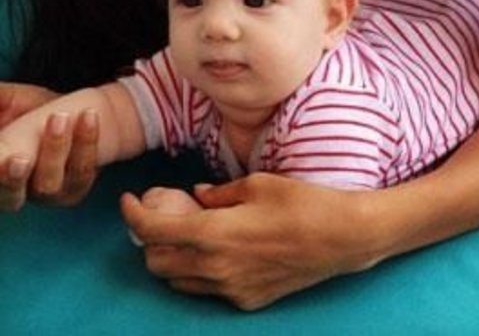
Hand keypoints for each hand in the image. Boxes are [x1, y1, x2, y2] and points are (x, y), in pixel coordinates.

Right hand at [0, 83, 99, 210]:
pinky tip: (88, 116)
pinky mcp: (76, 188)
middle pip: (9, 196)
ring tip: (59, 117)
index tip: (3, 158)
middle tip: (20, 160)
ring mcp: (47, 193)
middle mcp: (13, 191)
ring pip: (49, 182)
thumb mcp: (8, 101)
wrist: (77, 111)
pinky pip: (82, 169)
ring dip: (54, 149)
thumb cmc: (31, 109)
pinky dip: (86, 141)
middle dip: (13, 179)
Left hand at [121, 173, 373, 309]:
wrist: (342, 237)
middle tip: (165, 215)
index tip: (129, 200)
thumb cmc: (303, 202)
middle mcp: (215, 269)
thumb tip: (198, 196)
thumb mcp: (259, 184)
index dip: (133, 215)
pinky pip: (207, 289)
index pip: (153, 231)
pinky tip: (222, 249)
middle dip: (151, 239)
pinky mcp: (247, 300)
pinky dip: (201, 270)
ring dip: (173, 258)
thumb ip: (220, 193)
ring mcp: (231, 289)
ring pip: (178, 281)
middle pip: (156, 263)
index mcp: (215, 234)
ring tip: (193, 232)